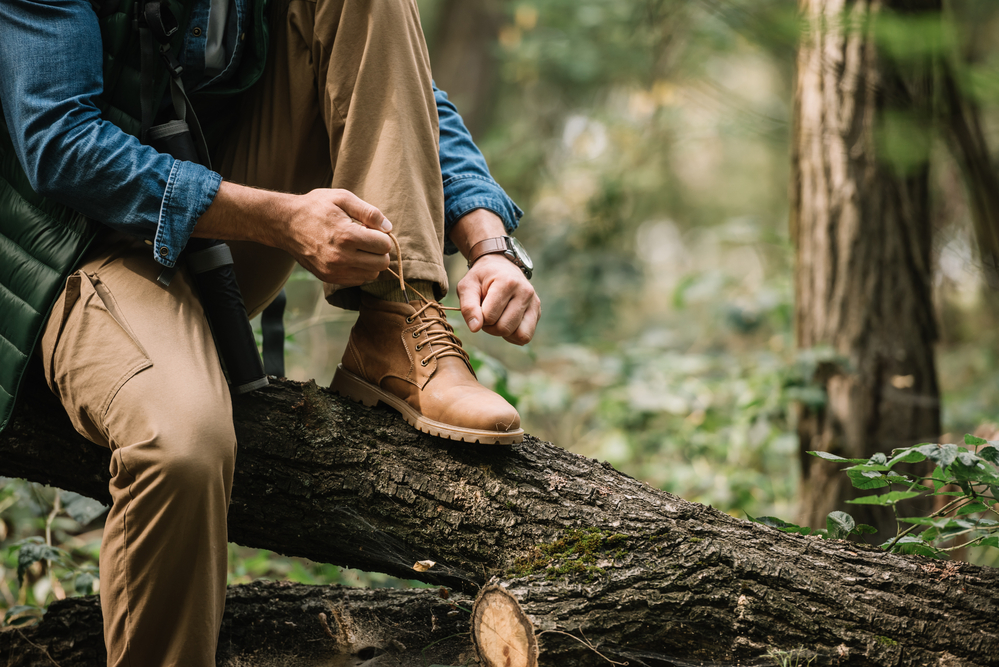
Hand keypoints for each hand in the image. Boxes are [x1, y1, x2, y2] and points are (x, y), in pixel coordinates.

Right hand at [196, 183, 393, 284]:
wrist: (286, 223)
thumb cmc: (316, 207)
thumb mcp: (342, 198)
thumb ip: (369, 212)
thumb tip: (388, 227)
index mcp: (347, 235)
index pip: (384, 245)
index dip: (382, 236)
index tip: (371, 229)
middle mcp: (341, 257)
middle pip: (381, 263)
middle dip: (380, 250)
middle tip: (368, 239)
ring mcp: (334, 270)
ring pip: (372, 275)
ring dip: (371, 262)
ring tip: (358, 248)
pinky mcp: (329, 278)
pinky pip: (358, 280)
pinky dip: (360, 270)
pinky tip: (350, 256)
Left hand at [457, 253, 540, 344]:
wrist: (500, 266)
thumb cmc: (481, 278)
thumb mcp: (467, 286)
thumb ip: (468, 307)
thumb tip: (475, 328)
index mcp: (507, 282)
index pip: (489, 317)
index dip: (479, 317)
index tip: (478, 307)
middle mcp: (525, 292)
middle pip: (504, 328)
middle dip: (490, 327)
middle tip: (486, 314)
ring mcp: (534, 302)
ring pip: (519, 335)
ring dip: (503, 333)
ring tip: (498, 319)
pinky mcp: (537, 311)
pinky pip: (526, 336)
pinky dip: (514, 335)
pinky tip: (507, 323)